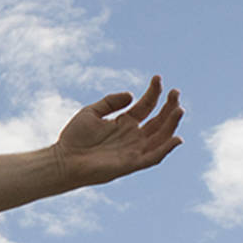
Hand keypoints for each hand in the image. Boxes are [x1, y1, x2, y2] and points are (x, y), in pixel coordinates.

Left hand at [55, 76, 183, 187]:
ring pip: (161, 137)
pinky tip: (176, 138)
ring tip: (179, 109)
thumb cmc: (74, 138)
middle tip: (176, 91)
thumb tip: (132, 95)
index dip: (154, 92)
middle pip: (158, 120)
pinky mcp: (131, 164)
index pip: (146, 106)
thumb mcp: (91, 112)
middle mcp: (133, 136)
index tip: (157, 78)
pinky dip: (166, 149)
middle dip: (169, 106)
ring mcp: (133, 150)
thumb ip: (110, 102)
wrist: (63, 160)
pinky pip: (153, 158)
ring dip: (172, 124)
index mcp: (124, 123)